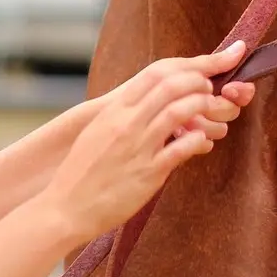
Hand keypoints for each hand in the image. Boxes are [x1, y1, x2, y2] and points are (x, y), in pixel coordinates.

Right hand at [38, 43, 250, 242]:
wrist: (62, 210)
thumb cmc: (82, 172)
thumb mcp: (99, 131)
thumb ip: (126, 112)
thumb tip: (155, 97)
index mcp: (114, 110)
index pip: (157, 72)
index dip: (190, 65)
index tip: (210, 65)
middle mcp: (125, 123)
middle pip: (173, 85)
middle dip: (201, 82)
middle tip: (212, 90)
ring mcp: (137, 147)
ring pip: (180, 111)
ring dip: (205, 108)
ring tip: (213, 115)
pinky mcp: (147, 173)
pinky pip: (182, 148)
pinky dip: (200, 140)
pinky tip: (203, 143)